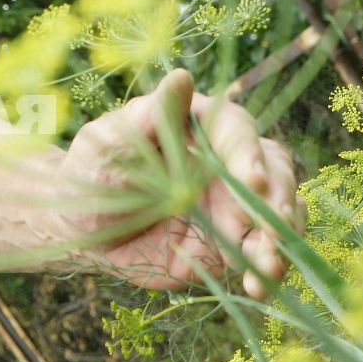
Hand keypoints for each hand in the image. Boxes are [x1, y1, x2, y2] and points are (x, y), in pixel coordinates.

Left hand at [56, 68, 304, 298]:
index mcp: (201, 126)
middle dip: (275, 201)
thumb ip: (151, 116)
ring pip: (278, 212)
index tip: (248, 180)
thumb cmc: (91, 173)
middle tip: (268, 230)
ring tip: (267, 266)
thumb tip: (181, 77)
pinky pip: (263, 250)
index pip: (238, 131)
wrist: (82, 230)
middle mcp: (227, 161)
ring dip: (281, 239)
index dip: (248, 154)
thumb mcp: (111, 143)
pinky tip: (260, 283)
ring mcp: (235, 203)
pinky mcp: (233, 240)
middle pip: (273, 172)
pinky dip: (269, 266)